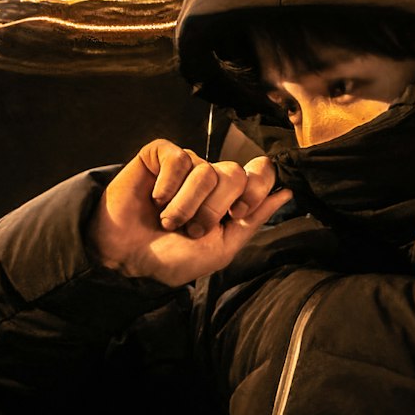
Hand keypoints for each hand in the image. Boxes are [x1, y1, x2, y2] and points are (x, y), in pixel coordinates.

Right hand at [91, 137, 281, 288]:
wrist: (127, 258)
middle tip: (190, 229)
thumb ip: (252, 220)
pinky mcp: (159, 156)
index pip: (260, 173)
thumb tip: (286, 193)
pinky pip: (177, 158)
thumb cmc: (172, 257)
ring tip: (166, 221)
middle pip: (234, 173)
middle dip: (212, 209)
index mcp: (230, 197)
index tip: (236, 215)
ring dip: (185, 205)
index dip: (255, 190)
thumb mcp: (220, 248)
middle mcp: (210, 176)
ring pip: (205, 170)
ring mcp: (185, 164)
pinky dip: (167, 185)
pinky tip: (155, 199)